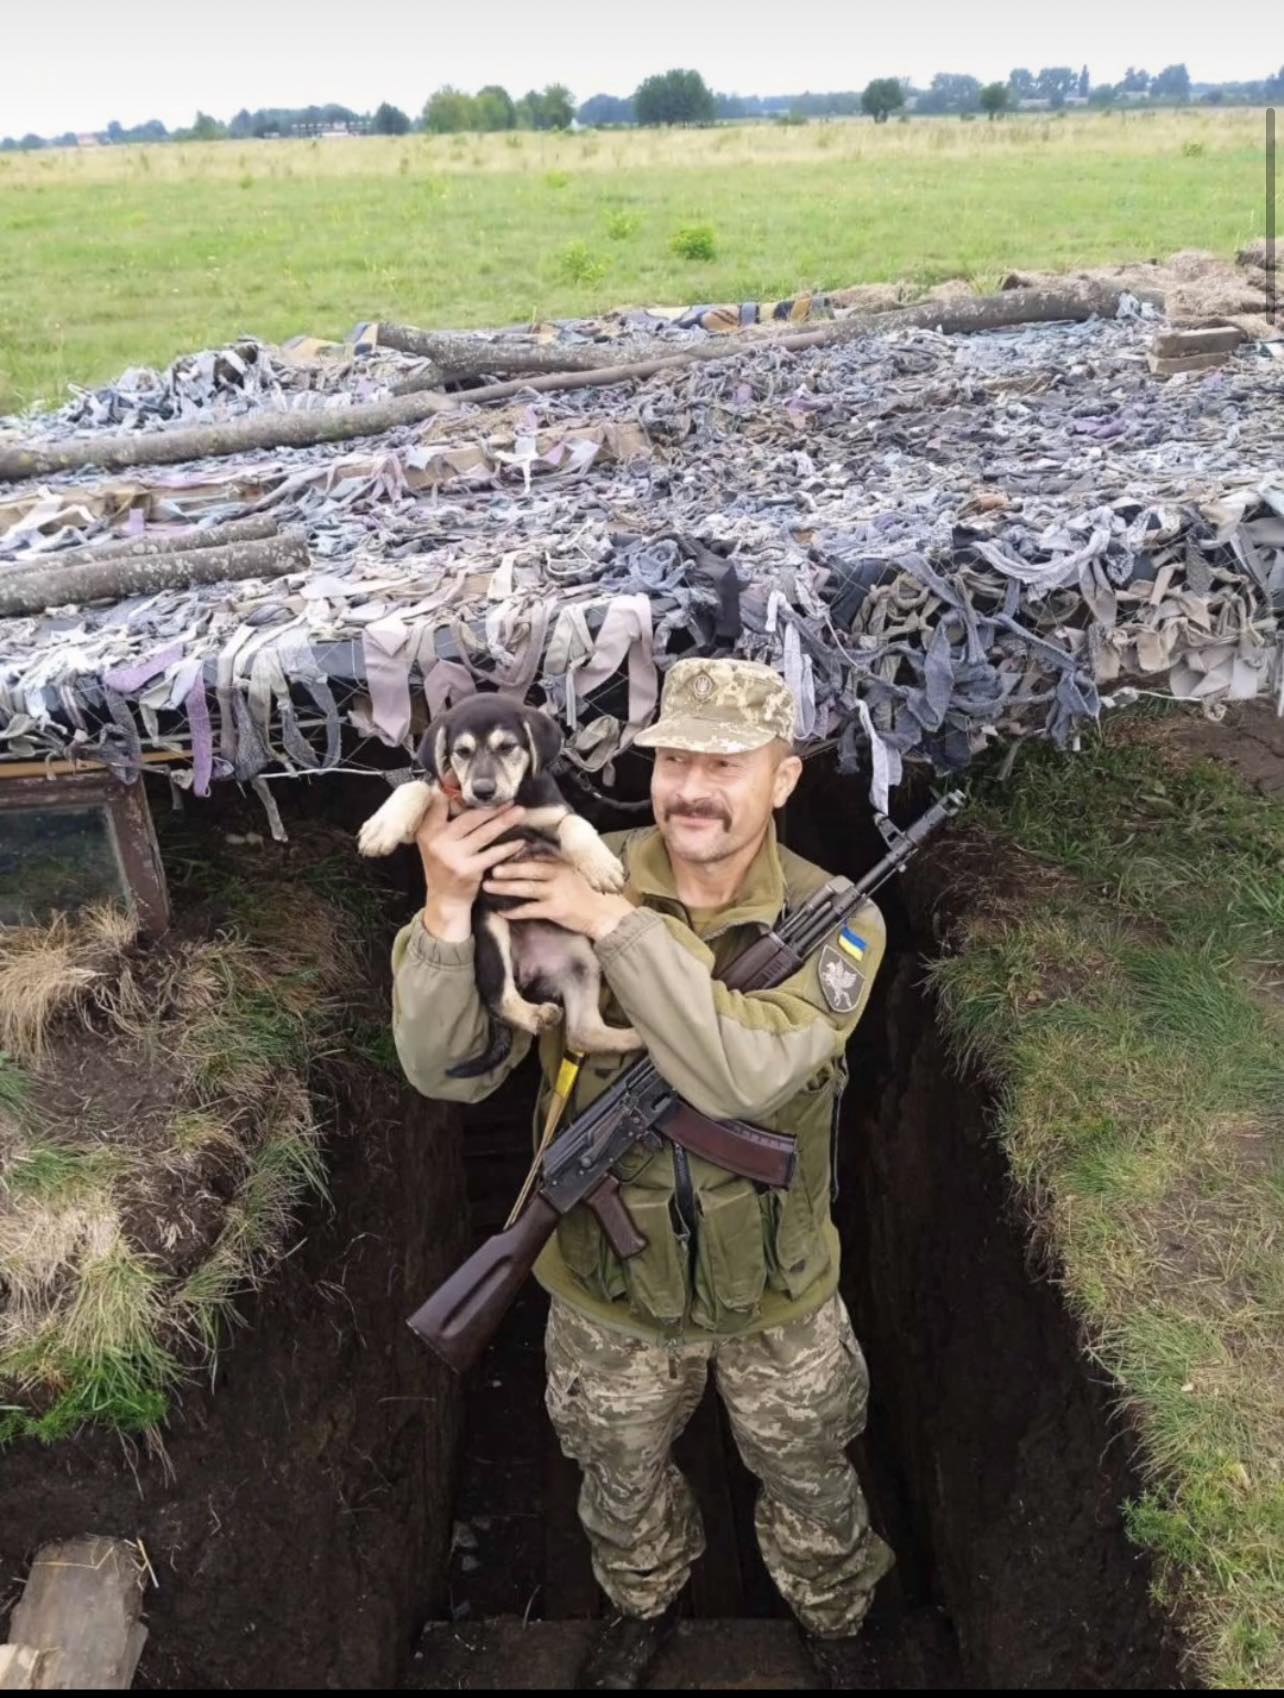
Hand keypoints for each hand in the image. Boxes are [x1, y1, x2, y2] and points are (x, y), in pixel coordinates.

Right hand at [418, 792, 523, 939]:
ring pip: (484, 833)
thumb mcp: (434, 840)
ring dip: (504, 821)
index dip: (458, 791)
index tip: (479, 785)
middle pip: (469, 817)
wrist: (444, 898)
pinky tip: (520, 840)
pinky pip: (493, 854)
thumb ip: (442, 819)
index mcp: (427, 830)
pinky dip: (508, 847)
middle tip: (510, 799)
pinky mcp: (468, 870)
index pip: (441, 803)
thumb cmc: (442, 864)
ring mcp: (452, 856)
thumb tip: (456, 791)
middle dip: (492, 807)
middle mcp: (437, 841)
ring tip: (519, 812)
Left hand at [484, 857, 632, 940]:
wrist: (605, 913)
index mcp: (561, 863)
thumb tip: (533, 858)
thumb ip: (555, 866)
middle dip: (507, 868)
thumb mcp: (573, 873)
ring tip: (488, 886)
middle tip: (489, 867)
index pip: (536, 856)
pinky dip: (514, 911)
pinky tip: (502, 912)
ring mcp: (556, 892)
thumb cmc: (589, 894)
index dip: (516, 855)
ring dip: (505, 887)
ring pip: (525, 888)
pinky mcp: (555, 910)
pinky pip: (529, 910)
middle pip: (527, 869)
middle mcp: (558, 875)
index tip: (500, 853)